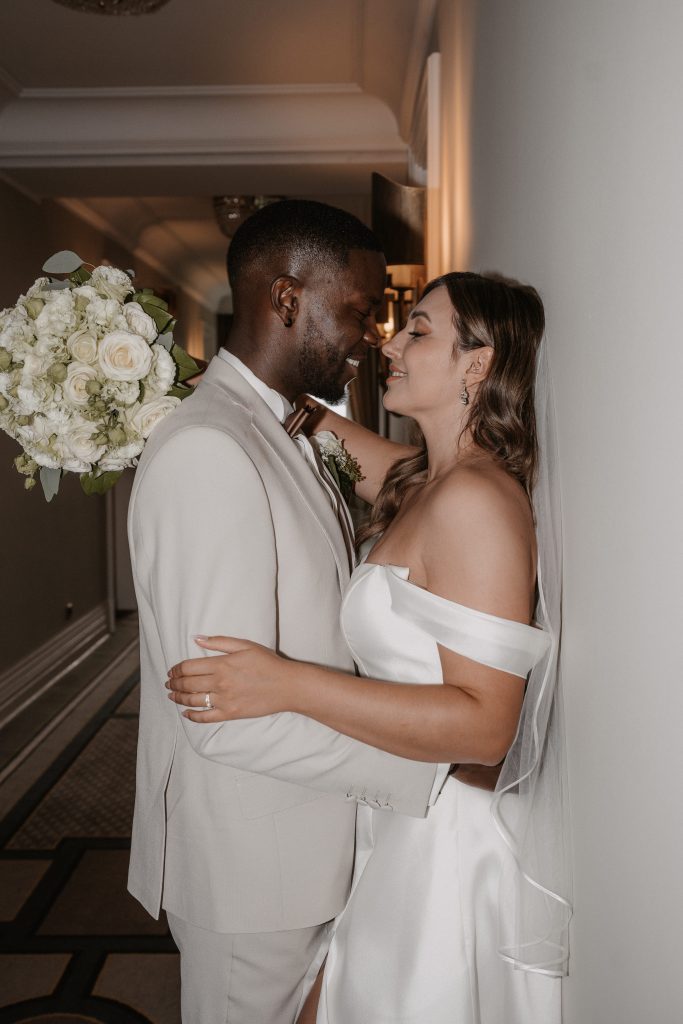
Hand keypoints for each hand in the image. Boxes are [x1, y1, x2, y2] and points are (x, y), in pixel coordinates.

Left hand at [165, 636, 295, 722]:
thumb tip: (197, 638)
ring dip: (178, 698)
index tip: (172, 670)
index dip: (176, 669)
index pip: (189, 667)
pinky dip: (192, 716)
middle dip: (174, 683)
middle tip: (169, 683)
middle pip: (187, 684)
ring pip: (193, 700)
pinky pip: (206, 717)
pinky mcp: (230, 714)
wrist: (287, 686)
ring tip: (172, 695)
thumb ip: (219, 642)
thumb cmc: (268, 663)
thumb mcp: (245, 645)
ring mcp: (224, 700)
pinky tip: (186, 712)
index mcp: (222, 664)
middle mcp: (220, 683)